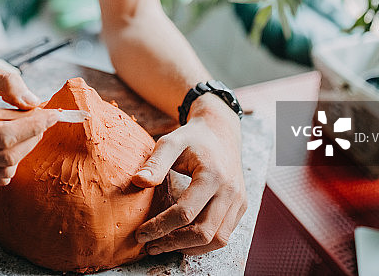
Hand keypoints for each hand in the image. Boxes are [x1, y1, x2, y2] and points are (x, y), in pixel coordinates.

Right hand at [0, 62, 58, 185]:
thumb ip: (7, 81)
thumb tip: (32, 103)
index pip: (2, 134)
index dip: (33, 125)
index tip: (53, 113)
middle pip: (7, 155)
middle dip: (33, 136)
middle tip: (42, 118)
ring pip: (6, 169)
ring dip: (25, 148)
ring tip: (23, 126)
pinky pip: (0, 177)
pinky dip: (13, 160)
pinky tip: (9, 141)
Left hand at [131, 93, 246, 255]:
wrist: (221, 131)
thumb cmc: (192, 138)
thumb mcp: (170, 142)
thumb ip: (155, 162)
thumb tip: (137, 182)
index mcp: (212, 174)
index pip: (185, 212)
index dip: (160, 227)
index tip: (140, 234)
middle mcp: (230, 190)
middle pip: (203, 232)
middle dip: (173, 243)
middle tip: (150, 246)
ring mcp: (239, 200)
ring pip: (217, 239)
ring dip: (189, 248)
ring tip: (164, 245)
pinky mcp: (241, 207)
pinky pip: (224, 235)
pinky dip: (203, 243)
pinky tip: (182, 240)